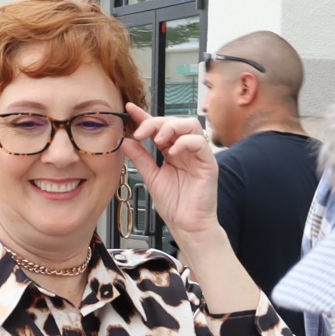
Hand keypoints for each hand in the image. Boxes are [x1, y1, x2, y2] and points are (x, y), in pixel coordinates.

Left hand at [121, 105, 220, 238]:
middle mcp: (186, 150)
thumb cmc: (174, 205)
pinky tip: (173, 151)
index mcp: (172, 151)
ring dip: (171, 127)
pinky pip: (200, 142)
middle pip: (175, 121)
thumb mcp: (151, 177)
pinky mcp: (209, 163)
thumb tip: (125, 141)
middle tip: (141, 133)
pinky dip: (185, 142)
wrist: (186, 225)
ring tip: (158, 140)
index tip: (129, 109)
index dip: (145, 116)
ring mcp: (198, 155)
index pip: (159, 128)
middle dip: (156, 122)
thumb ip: (140, 158)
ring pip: (190, 125)